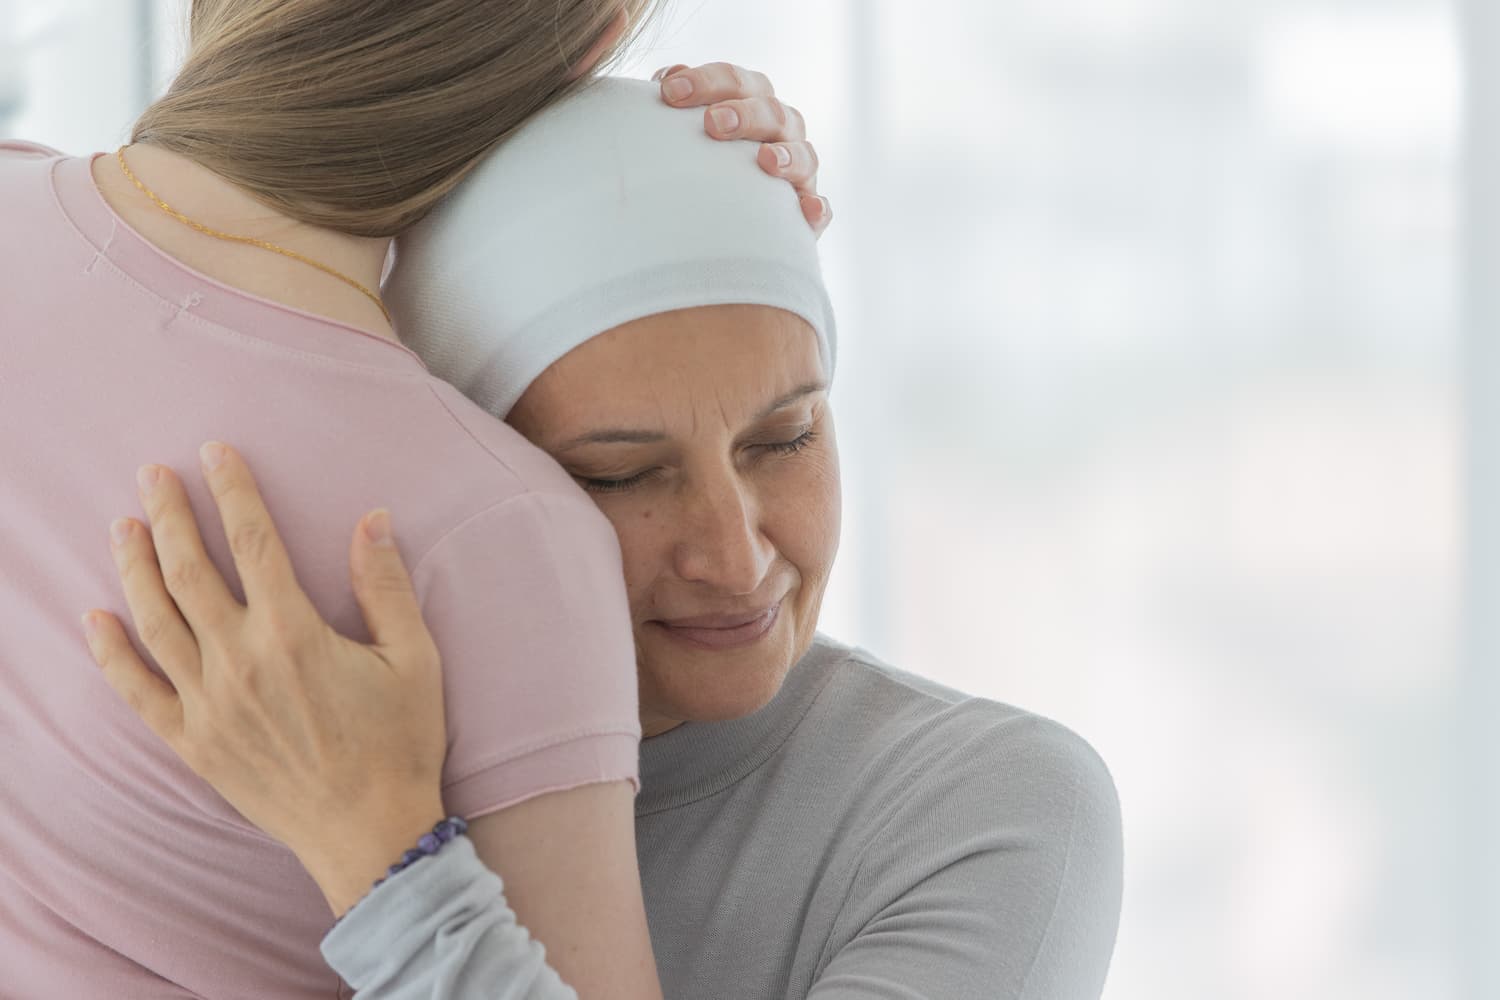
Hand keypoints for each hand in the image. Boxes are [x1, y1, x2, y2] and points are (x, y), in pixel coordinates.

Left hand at [80, 442, 447, 915]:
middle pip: (190, 570)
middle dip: (168, 515)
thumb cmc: (400, 742)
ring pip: (155, 620)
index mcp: (294, 632)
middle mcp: (241, 661)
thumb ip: (386, 587)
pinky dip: (112, 653)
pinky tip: (96, 619)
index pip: (253, 542)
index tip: (215, 453)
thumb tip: (372, 520)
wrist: (370, 833)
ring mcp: (209, 703)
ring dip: (135, 567)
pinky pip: (138, 691)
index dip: (232, 491)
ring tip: (122, 526)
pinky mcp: (194, 743)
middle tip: (152, 475)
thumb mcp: (414, 659)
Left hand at [656, 61, 831, 237]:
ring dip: (788, 155)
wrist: (712, 220)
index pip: (734, 81)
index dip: (705, 82)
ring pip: (804, 154)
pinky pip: (820, 209)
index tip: (670, 92)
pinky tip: (809, 211)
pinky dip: (817, 207)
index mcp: (751, 101)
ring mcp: (798, 170)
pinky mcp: (806, 212)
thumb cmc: (697, 162)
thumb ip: (678, 107)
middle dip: (744, 114)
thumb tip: (667, 79)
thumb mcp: (685, 132)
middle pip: (771, 112)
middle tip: (712, 124)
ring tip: (766, 160)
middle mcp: (780, 130)